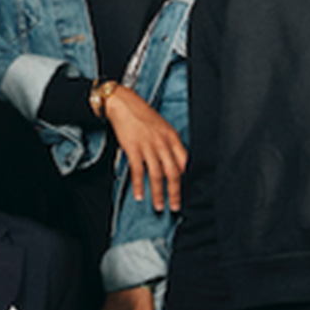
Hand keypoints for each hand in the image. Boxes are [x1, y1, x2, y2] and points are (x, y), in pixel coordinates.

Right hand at [100, 85, 186, 212]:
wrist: (124, 103)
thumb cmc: (142, 115)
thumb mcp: (162, 127)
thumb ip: (169, 144)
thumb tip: (174, 162)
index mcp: (172, 137)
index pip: (184, 161)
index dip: (185, 177)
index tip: (185, 189)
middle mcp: (162, 142)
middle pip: (173, 172)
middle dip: (175, 192)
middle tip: (175, 206)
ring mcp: (148, 146)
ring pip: (156, 175)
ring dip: (158, 193)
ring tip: (158, 206)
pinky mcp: (133, 148)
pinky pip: (138, 171)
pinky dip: (139, 185)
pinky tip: (139, 195)